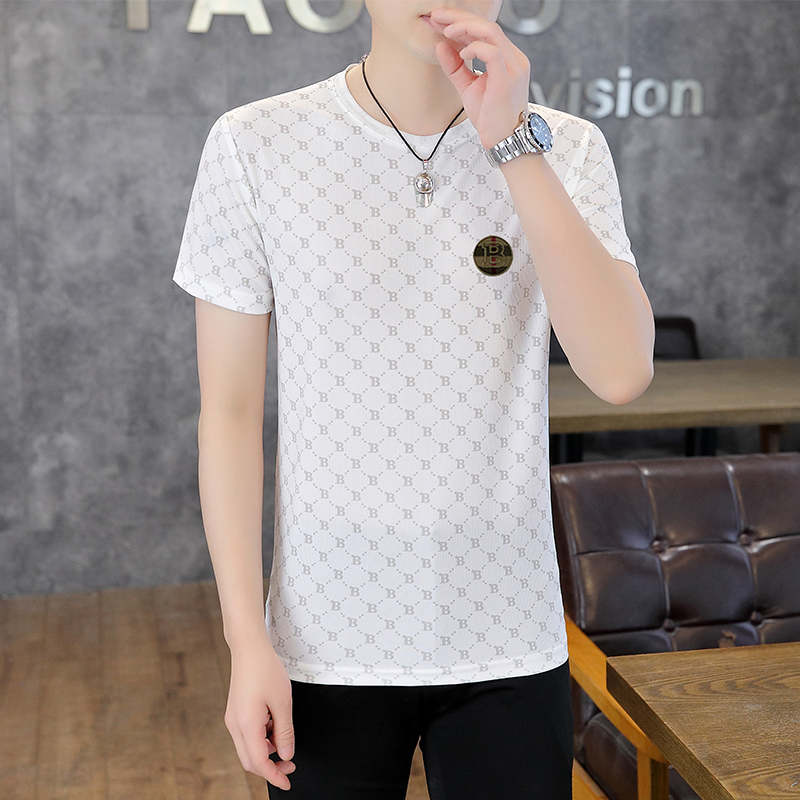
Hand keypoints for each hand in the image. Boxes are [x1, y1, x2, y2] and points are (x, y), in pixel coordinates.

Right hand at [224, 635, 296, 790]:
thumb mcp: (282, 701)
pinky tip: (274, 724)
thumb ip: (284, 732)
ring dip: (267, 750)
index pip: (259, 762)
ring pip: (248, 748)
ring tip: (284, 734)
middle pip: (250, 760)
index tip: (288, 782)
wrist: (249, 648)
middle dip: (270, 766)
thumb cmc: (266, 669)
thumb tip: (286, 754)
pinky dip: (262, 737)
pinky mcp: (235, 712)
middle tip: (290, 764)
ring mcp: (233, 719)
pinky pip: (247, 735)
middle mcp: (235, 725)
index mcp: (246, 724)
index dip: (274, 776)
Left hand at [429, 7, 529, 149]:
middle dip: (459, 17)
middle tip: (437, 16)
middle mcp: (514, 59)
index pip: (485, 30)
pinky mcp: (507, 79)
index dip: (461, 22)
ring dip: (465, 27)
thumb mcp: (468, 88)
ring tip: (446, 29)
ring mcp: (513, 67)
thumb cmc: (491, 119)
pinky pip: (491, 52)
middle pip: (487, 25)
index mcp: (507, 59)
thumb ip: (456, 67)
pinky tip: (462, 52)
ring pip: (491, 32)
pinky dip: (474, 48)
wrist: (505, 141)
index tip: (440, 20)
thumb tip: (441, 46)